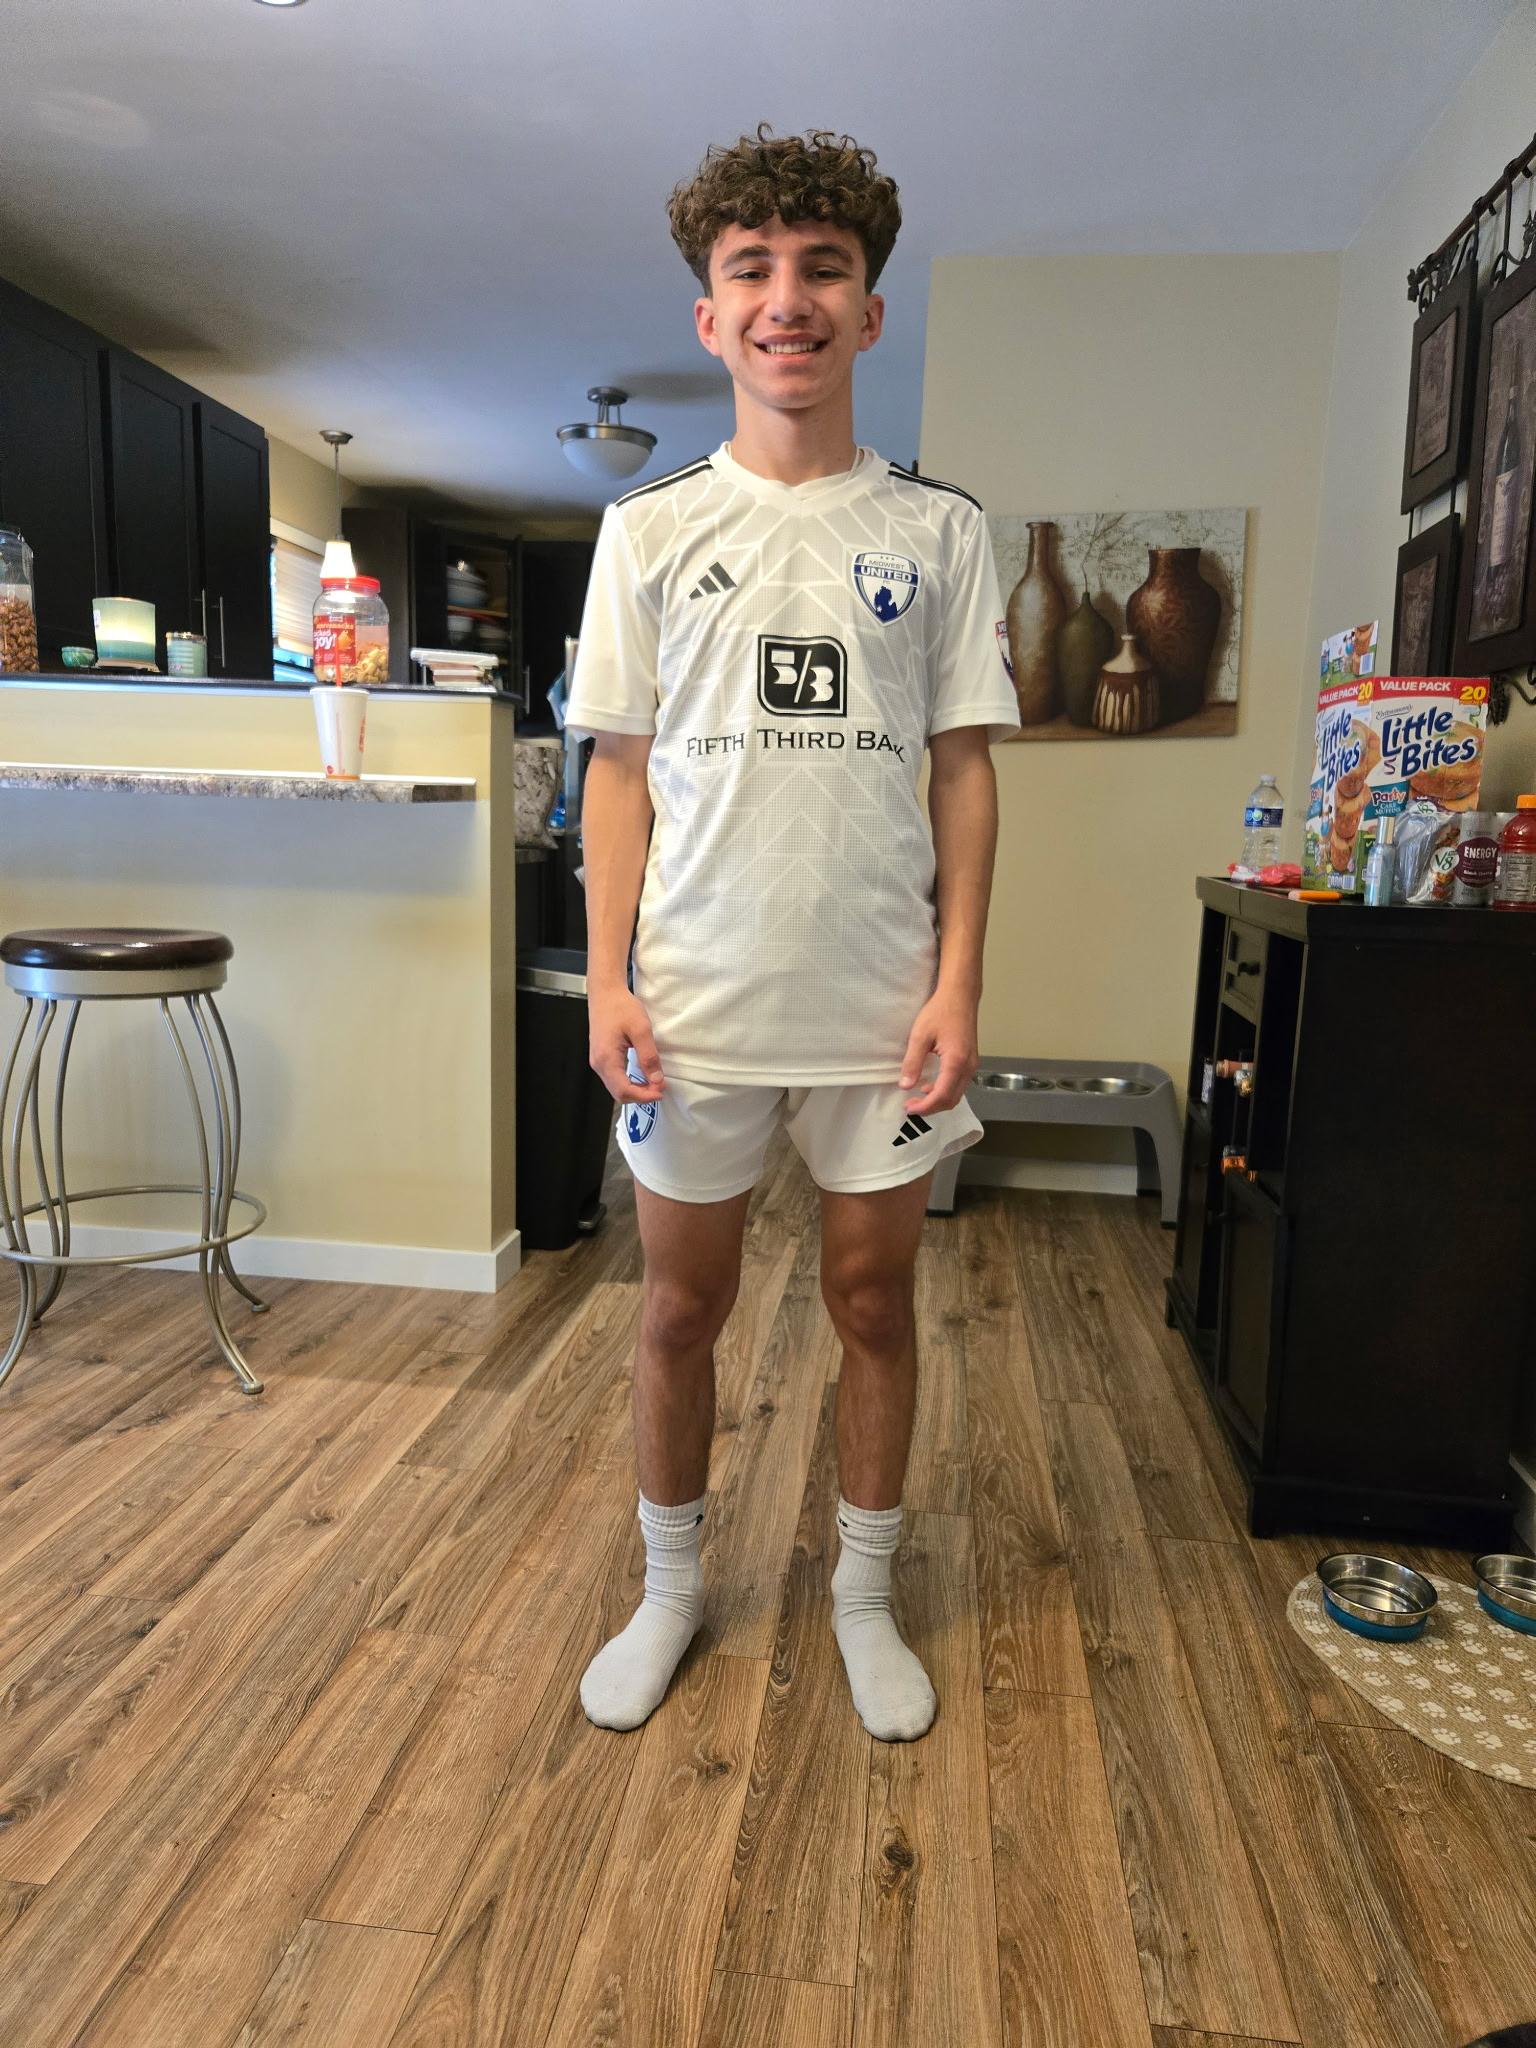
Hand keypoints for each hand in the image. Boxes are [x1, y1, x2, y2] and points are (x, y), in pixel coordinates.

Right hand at [589, 986, 664, 1103]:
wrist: (605, 993)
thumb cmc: (620, 1007)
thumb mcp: (641, 1030)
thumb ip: (649, 1057)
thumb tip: (656, 1080)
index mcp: (606, 1059)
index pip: (624, 1090)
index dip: (644, 1096)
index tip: (661, 1091)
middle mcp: (598, 1064)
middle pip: (618, 1093)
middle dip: (640, 1095)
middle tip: (660, 1087)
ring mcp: (598, 1061)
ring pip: (616, 1087)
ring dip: (635, 1090)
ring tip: (654, 1083)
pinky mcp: (601, 1057)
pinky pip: (614, 1078)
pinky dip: (629, 1082)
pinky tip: (642, 1076)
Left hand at [899, 986, 977, 1113]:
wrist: (960, 996)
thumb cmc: (940, 1011)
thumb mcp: (920, 1036)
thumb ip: (913, 1062)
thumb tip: (905, 1085)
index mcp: (956, 1062)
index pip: (942, 1095)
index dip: (925, 1106)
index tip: (908, 1108)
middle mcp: (968, 1067)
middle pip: (951, 1099)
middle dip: (931, 1107)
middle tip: (910, 1105)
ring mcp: (972, 1064)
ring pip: (957, 1094)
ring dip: (938, 1100)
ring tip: (917, 1097)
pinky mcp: (971, 1061)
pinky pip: (959, 1084)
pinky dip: (945, 1091)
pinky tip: (930, 1086)